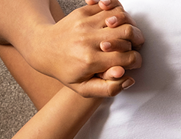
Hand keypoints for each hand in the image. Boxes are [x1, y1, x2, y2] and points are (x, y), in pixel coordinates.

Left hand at [27, 0, 143, 96]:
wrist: (42, 48)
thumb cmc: (65, 70)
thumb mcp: (84, 89)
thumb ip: (109, 89)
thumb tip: (128, 79)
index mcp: (91, 61)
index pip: (128, 58)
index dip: (136, 61)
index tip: (134, 63)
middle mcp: (89, 40)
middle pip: (127, 33)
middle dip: (137, 41)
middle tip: (135, 46)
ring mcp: (85, 23)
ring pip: (120, 16)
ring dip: (129, 24)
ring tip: (126, 33)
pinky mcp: (83, 12)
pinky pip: (107, 6)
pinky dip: (116, 10)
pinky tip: (114, 20)